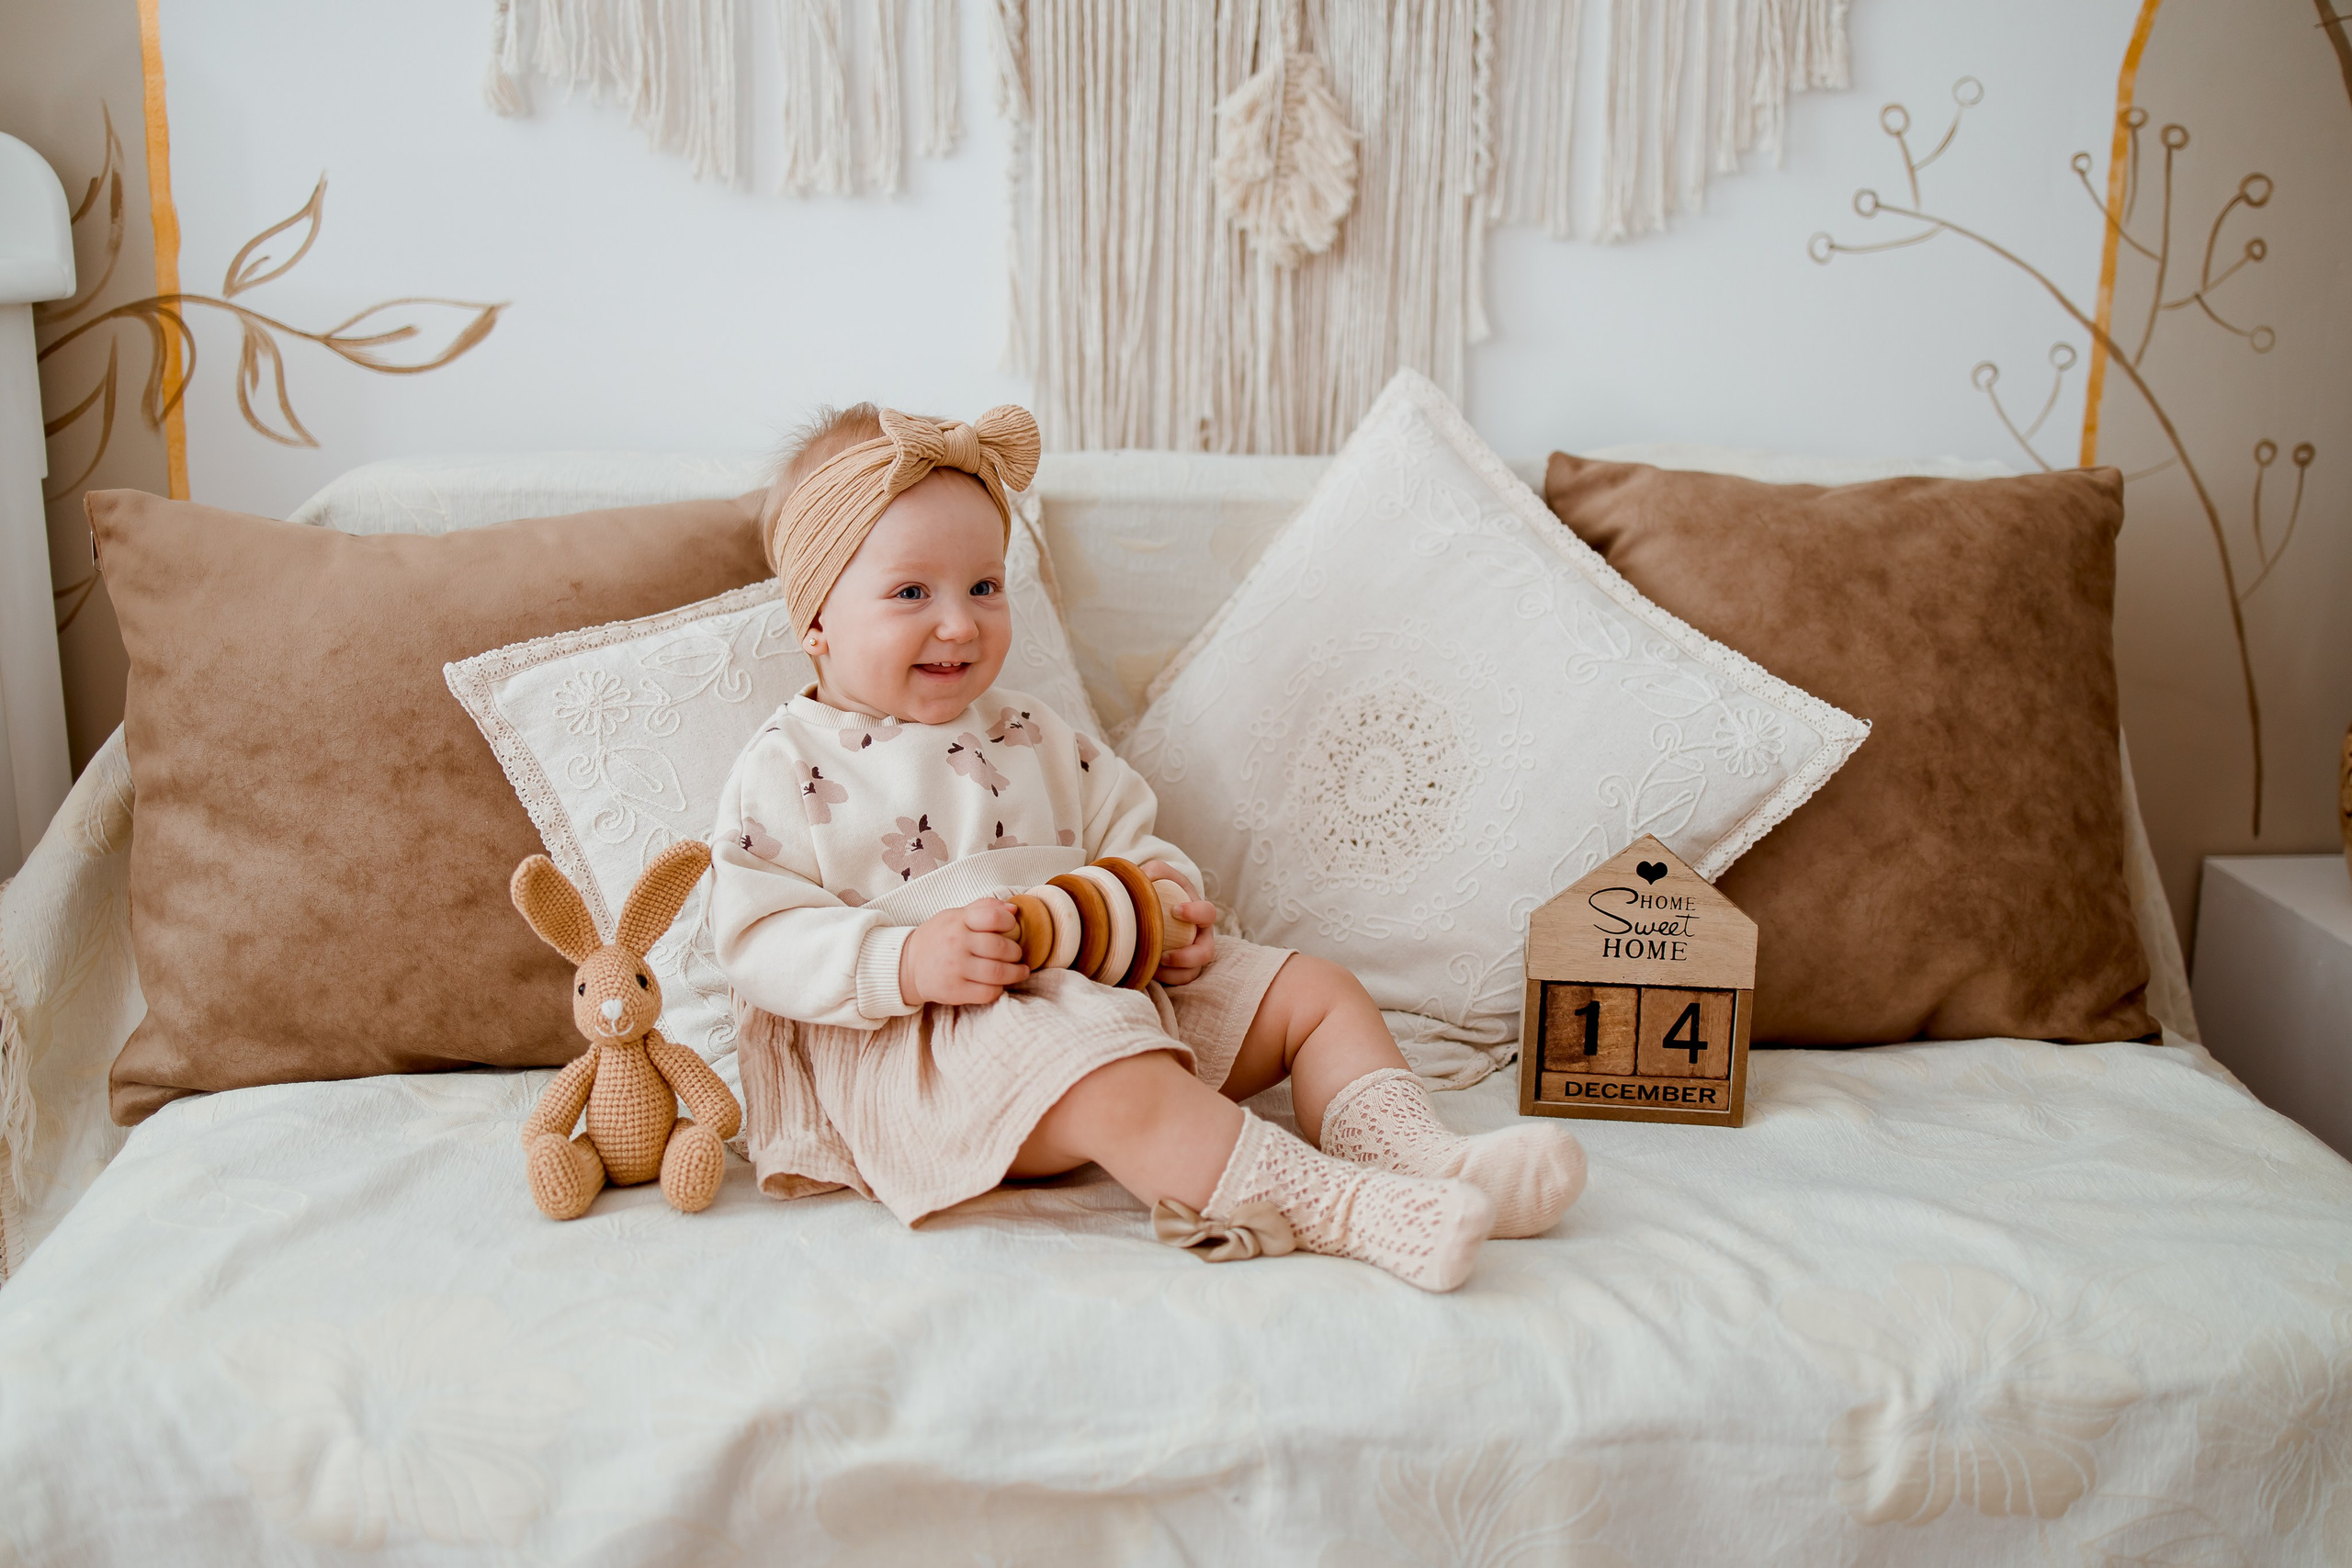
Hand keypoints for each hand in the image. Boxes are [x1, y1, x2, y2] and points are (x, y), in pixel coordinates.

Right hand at [900, 898, 1027, 1006]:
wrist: (908, 965)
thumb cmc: (938, 937)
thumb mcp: (955, 915)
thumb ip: (984, 908)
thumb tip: (1013, 909)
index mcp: (958, 921)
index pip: (993, 917)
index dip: (1009, 923)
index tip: (1012, 929)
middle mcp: (956, 943)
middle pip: (1001, 947)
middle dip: (1016, 952)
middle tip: (1017, 955)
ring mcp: (955, 968)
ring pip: (998, 972)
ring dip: (1016, 973)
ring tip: (1019, 971)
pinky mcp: (955, 991)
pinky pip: (988, 993)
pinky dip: (999, 989)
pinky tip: (999, 984)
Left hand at [1141, 860, 1216, 985]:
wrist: (1158, 908)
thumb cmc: (1162, 890)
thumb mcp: (1160, 875)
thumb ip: (1154, 870)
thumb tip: (1144, 877)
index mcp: (1200, 914)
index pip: (1208, 913)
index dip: (1195, 913)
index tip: (1175, 910)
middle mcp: (1201, 937)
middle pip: (1206, 953)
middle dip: (1187, 957)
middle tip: (1165, 954)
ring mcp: (1193, 957)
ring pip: (1192, 973)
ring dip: (1173, 973)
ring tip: (1153, 966)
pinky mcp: (1181, 971)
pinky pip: (1178, 982)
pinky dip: (1164, 980)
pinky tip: (1148, 971)